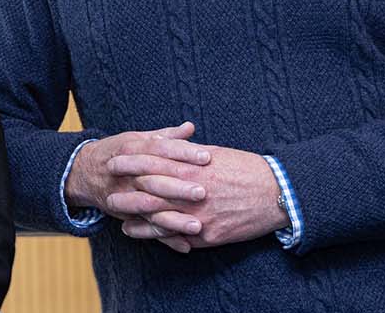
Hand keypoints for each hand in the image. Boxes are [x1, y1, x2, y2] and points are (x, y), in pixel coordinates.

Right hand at [65, 121, 210, 229]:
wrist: (84, 172)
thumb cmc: (118, 152)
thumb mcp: (137, 139)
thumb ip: (166, 136)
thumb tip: (190, 127)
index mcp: (131, 149)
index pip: (158, 149)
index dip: (182, 152)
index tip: (206, 157)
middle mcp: (125, 173)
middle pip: (153, 180)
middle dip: (178, 187)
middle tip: (203, 192)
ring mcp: (123, 196)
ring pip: (148, 208)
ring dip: (173, 219)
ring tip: (198, 225)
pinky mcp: (123, 214)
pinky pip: (144, 228)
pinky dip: (164, 238)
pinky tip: (185, 244)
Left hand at [112, 145, 287, 251]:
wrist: (278, 194)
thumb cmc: (247, 169)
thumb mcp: (216, 154)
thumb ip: (189, 153)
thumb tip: (170, 146)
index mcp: (193, 168)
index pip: (153, 163)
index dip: (131, 162)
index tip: (114, 161)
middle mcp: (193, 193)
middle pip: (151, 193)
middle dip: (126, 192)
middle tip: (107, 191)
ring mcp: (199, 217)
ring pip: (160, 220)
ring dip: (137, 220)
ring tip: (119, 218)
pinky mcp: (209, 235)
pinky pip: (178, 238)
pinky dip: (159, 237)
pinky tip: (145, 235)